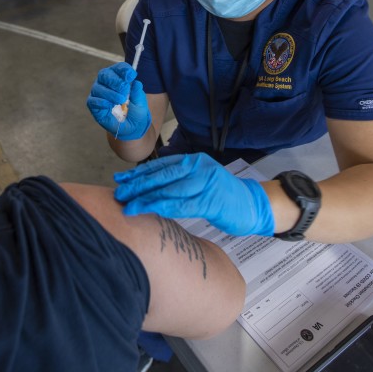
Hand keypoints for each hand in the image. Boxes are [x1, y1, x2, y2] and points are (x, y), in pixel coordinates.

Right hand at [86, 62, 150, 140]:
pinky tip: (109, 105)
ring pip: (98, 87)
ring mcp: (98, 93)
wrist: (131, 127)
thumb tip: (136, 82)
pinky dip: (101, 102)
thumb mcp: (140, 102)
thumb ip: (137, 92)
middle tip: (124, 89)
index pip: (118, 68)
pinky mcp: (93, 104)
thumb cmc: (135, 111)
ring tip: (121, 100)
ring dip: (110, 93)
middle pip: (104, 74)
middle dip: (115, 80)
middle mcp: (106, 82)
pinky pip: (93, 100)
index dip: (124, 70)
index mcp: (119, 77)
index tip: (131, 75)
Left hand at [113, 153, 274, 236]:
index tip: (120, 179)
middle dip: (137, 185)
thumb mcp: (200, 180)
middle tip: (118, 192)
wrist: (254, 205)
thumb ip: (179, 180)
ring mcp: (205, 183)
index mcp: (193, 161)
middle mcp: (198, 167)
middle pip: (161, 176)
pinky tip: (149, 210)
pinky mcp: (211, 200)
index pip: (160, 166)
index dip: (138, 173)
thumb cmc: (223, 196)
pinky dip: (163, 207)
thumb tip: (149, 186)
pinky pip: (181, 204)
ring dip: (145, 198)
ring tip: (128, 204)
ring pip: (168, 190)